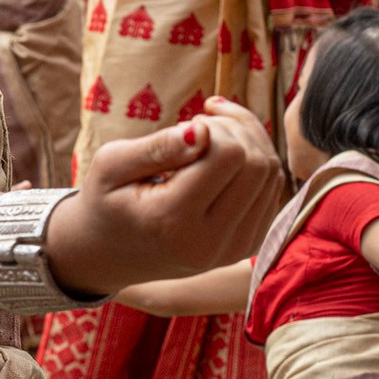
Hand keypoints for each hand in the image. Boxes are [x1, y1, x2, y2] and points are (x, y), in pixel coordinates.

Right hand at [46, 99, 286, 295]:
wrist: (110, 254)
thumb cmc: (106, 201)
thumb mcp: (110, 165)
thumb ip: (157, 146)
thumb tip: (203, 130)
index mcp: (173, 222)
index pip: (228, 155)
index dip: (213, 127)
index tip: (186, 125)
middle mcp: (210, 243)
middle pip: (257, 164)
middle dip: (234, 130)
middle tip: (202, 124)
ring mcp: (234, 248)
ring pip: (271, 174)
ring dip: (247, 143)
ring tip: (210, 137)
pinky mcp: (247, 245)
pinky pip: (271, 190)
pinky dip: (254, 163)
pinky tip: (223, 158)